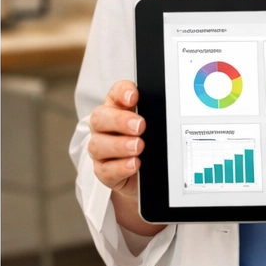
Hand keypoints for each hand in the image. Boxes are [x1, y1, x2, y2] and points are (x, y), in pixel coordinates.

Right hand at [88, 80, 144, 200]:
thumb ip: (154, 113)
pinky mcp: (103, 172)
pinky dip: (120, 167)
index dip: (122, 92)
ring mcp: (101, 150)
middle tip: (140, 126)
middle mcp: (104, 128)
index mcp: (116, 109)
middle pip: (99, 117)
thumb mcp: (153, 125)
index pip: (115, 94)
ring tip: (138, 146)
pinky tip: (134, 164)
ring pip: (97, 145)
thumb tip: (168, 108)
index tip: (134, 96)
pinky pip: (104, 170)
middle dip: (119, 121)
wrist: (144, 173)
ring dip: (119, 145)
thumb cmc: (147, 142)